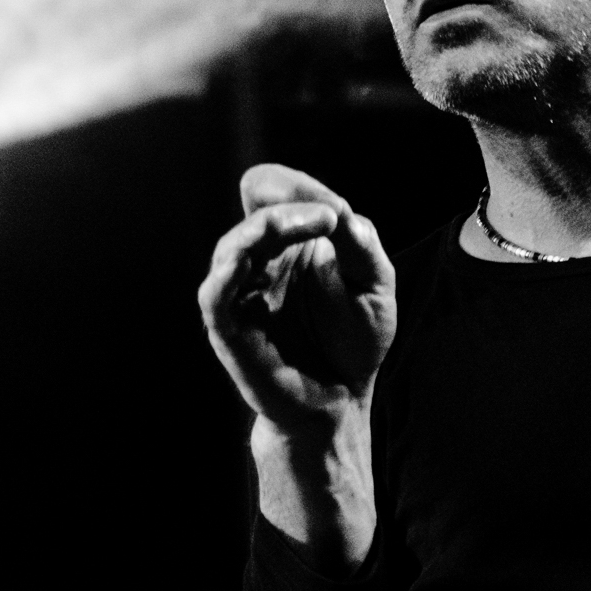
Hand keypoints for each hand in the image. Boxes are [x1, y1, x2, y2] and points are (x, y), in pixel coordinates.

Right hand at [198, 164, 395, 569]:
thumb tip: (342, 216)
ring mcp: (241, 295)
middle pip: (255, 212)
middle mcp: (259, 262)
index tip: (331, 208)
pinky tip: (244, 261)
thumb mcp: (376, 289)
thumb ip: (363, 249)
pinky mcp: (230, 330)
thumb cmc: (355, 345)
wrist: (340, 404)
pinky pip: (214, 297)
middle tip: (328, 216)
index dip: (293, 187)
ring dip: (263, 229)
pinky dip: (224, 276)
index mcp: (287, 244)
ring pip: (233, 248)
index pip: (271, 192)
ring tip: (300, 226)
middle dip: (290, 205)